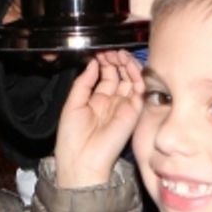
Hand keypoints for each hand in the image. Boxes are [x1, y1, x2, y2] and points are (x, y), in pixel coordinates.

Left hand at [54, 51, 143, 187]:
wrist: (82, 160)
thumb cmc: (72, 137)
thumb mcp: (72, 103)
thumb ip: (84, 82)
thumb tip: (93, 62)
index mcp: (97, 100)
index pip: (107, 75)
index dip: (105, 62)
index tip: (101, 52)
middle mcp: (113, 102)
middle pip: (121, 75)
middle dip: (117, 60)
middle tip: (111, 51)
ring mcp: (124, 106)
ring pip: (132, 80)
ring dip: (128, 64)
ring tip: (120, 54)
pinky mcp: (134, 112)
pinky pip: (140, 90)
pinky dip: (136, 76)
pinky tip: (128, 65)